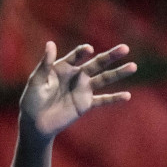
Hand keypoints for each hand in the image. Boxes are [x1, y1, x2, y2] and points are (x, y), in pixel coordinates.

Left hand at [18, 41, 135, 141]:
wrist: (35, 123)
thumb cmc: (32, 100)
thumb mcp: (37, 81)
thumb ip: (45, 64)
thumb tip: (50, 43)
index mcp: (64, 67)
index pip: (78, 56)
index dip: (83, 52)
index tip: (88, 50)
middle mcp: (76, 75)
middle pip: (97, 63)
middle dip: (111, 56)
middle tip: (125, 48)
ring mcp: (82, 89)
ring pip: (104, 79)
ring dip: (119, 73)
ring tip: (134, 66)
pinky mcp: (85, 104)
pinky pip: (102, 100)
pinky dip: (114, 99)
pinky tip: (127, 96)